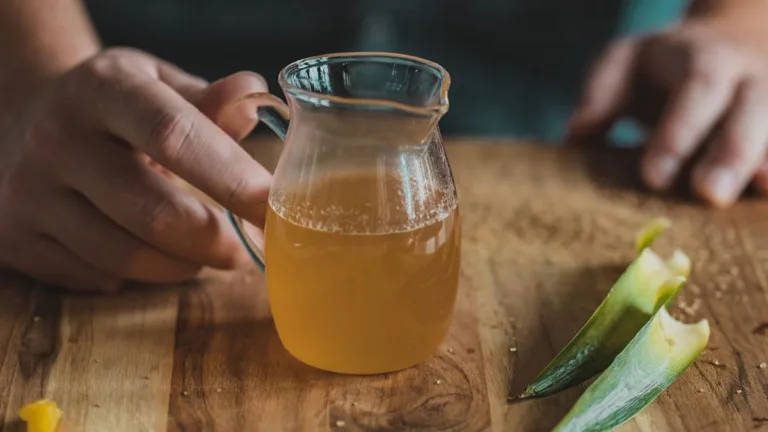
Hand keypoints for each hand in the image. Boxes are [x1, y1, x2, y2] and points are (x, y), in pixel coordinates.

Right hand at [0, 48, 270, 290]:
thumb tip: (256, 103)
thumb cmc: (114, 106)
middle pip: (154, 213)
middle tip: (247, 247)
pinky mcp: (14, 238)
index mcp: (103, 89)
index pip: (174, 136)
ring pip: (127, 257)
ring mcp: (28, 192)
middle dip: (216, 241)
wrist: (24, 122)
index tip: (272, 208)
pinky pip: (97, 277)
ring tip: (204, 250)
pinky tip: (149, 252)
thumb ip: (208, 101)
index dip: (232, 179)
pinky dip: (138, 275)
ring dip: (184, 265)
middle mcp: (57, 138)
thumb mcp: (156, 84)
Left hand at [570, 17, 767, 206]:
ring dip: (763, 163)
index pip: (696, 90)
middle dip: (731, 153)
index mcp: (704, 59)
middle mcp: (749, 78)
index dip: (678, 133)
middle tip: (708, 194)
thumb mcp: (625, 61)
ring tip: (754, 193)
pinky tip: (764, 194)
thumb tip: (576, 134)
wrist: (729, 44)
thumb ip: (601, 92)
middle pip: (751, 110)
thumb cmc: (662, 66)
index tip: (653, 177)